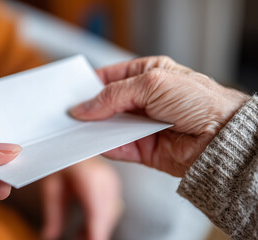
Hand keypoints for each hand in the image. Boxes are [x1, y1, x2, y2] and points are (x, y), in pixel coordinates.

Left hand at [41, 158, 121, 239]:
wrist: (69, 143)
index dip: (96, 232)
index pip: (97, 212)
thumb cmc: (59, 157)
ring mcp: (112, 181)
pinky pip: (111, 209)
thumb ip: (53, 213)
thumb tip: (50, 234)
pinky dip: (100, 221)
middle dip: (97, 232)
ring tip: (80, 236)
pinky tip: (87, 230)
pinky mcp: (113, 185)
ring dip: (98, 228)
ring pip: (111, 214)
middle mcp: (106, 178)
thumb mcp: (50, 187)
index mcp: (90, 176)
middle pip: (106, 215)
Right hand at [71, 56, 249, 176]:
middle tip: (70, 113)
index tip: (72, 93)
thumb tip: (85, 107)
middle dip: (89, 109)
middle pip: (106, 104)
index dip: (90, 85)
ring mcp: (143, 125)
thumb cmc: (200, 101)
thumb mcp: (151, 84)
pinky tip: (93, 143)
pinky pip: (118, 148)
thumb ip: (114, 95)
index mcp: (147, 76)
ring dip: (94, 129)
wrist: (221, 137)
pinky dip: (105, 146)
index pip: (110, 78)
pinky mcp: (144, 149)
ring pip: (109, 127)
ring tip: (76, 129)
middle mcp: (144, 101)